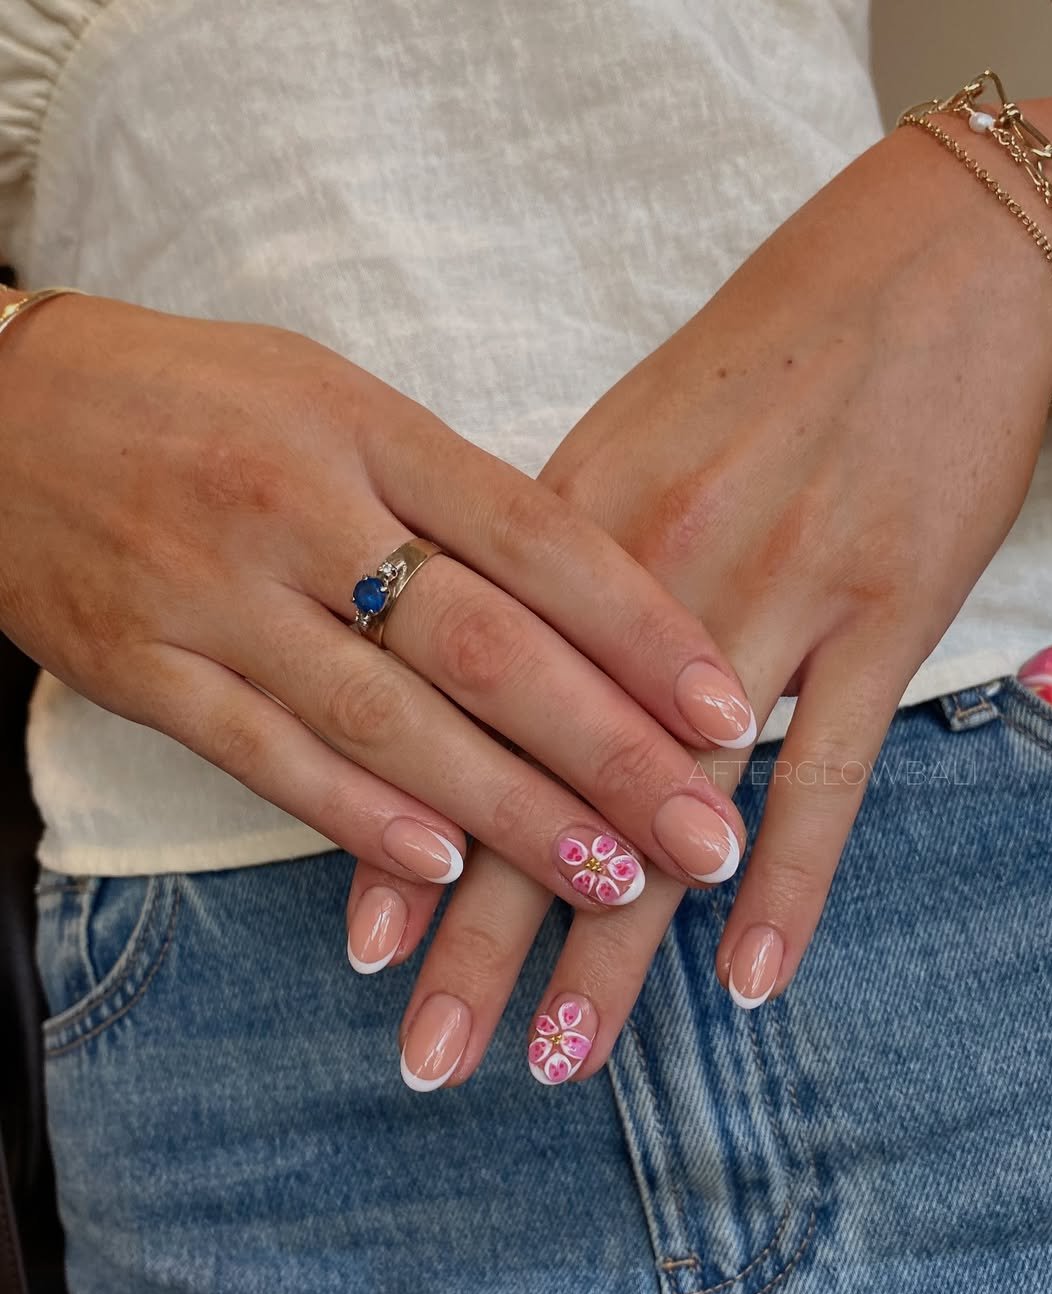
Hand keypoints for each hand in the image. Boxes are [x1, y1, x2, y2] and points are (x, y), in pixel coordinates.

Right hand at [0, 293, 751, 914]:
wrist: (1, 410)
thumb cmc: (199, 400)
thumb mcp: (333, 401)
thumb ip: (447, 494)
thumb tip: (581, 598)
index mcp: (368, 429)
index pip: (538, 537)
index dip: (641, 631)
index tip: (727, 708)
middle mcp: (302, 510)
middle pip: (482, 647)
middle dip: (605, 752)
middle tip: (702, 835)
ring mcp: (217, 596)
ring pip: (387, 723)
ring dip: (506, 815)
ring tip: (607, 881)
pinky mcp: (144, 670)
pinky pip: (268, 760)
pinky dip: (361, 823)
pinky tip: (443, 876)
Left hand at [357, 113, 1051, 1086]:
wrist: (919, 273)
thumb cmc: (762, 358)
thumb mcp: (623, 441)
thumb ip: (544, 561)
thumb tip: (470, 649)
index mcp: (560, 535)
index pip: (458, 718)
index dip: (404, 834)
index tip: (359, 944)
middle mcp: (645, 583)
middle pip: (541, 788)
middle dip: (479, 937)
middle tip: (426, 1056)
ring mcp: (768, 604)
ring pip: (667, 808)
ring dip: (611, 950)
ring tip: (555, 1060)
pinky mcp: (880, 618)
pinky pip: (829, 776)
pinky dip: (789, 884)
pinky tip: (747, 982)